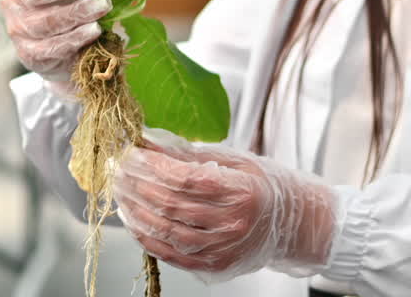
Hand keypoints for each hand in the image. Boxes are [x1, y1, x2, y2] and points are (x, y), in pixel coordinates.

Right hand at [1, 0, 109, 91]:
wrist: (64, 54)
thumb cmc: (74, 7)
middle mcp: (13, 0)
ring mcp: (20, 29)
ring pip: (46, 20)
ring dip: (77, 10)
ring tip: (103, 4)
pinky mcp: (31, 54)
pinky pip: (52, 46)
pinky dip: (75, 38)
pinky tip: (94, 30)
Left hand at [112, 128, 338, 281]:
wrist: (292, 225)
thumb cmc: (264, 187)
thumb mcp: (235, 161)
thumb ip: (192, 155)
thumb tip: (150, 143)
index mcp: (242, 190)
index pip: (186, 178)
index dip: (153, 166)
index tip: (132, 153)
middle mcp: (234, 223)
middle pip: (172, 204)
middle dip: (138, 185)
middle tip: (118, 170)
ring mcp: (224, 248)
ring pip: (167, 231)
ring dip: (137, 211)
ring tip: (120, 194)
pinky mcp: (215, 266)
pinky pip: (172, 254)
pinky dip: (148, 238)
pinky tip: (134, 222)